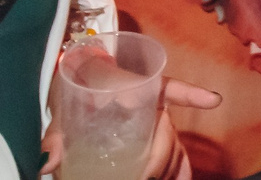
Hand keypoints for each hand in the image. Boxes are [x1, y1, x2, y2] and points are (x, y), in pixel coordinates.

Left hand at [41, 79, 220, 177]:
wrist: (74, 106)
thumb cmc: (73, 100)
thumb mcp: (62, 116)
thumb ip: (55, 138)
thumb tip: (47, 164)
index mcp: (134, 92)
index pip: (168, 89)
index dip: (192, 94)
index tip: (213, 101)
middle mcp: (152, 110)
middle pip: (167, 132)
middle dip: (160, 156)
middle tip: (143, 175)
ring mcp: (155, 129)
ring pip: (173, 149)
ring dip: (170, 167)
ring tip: (160, 179)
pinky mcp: (153, 146)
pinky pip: (174, 159)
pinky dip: (178, 171)